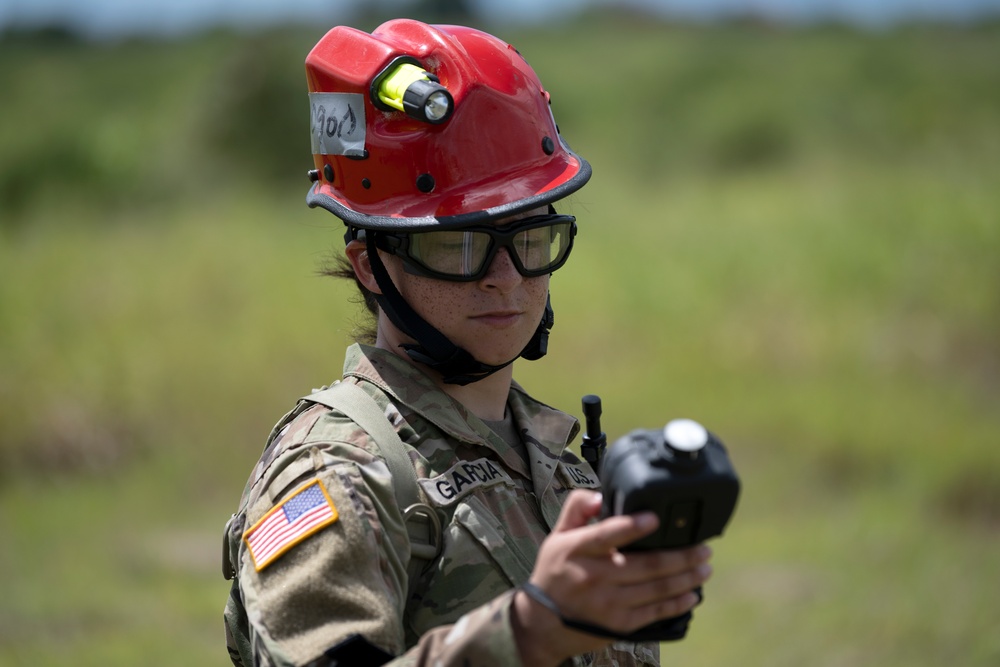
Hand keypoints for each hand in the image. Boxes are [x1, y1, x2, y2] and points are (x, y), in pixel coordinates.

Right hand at [511, 490, 712, 665]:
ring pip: (656, 589)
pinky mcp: (619, 623)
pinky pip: (654, 612)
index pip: (607, 534)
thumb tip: (600, 495)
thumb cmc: (555, 571)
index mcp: (578, 549)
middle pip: (645, 565)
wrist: (543, 622)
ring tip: (704, 568)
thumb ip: (577, 508)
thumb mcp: (557, 535)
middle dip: (681, 556)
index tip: (656, 518)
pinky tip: (692, 594)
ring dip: (686, 578)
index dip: (633, 527)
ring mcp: (609, 602)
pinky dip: (677, 603)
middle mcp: (594, 576)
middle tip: (704, 548)